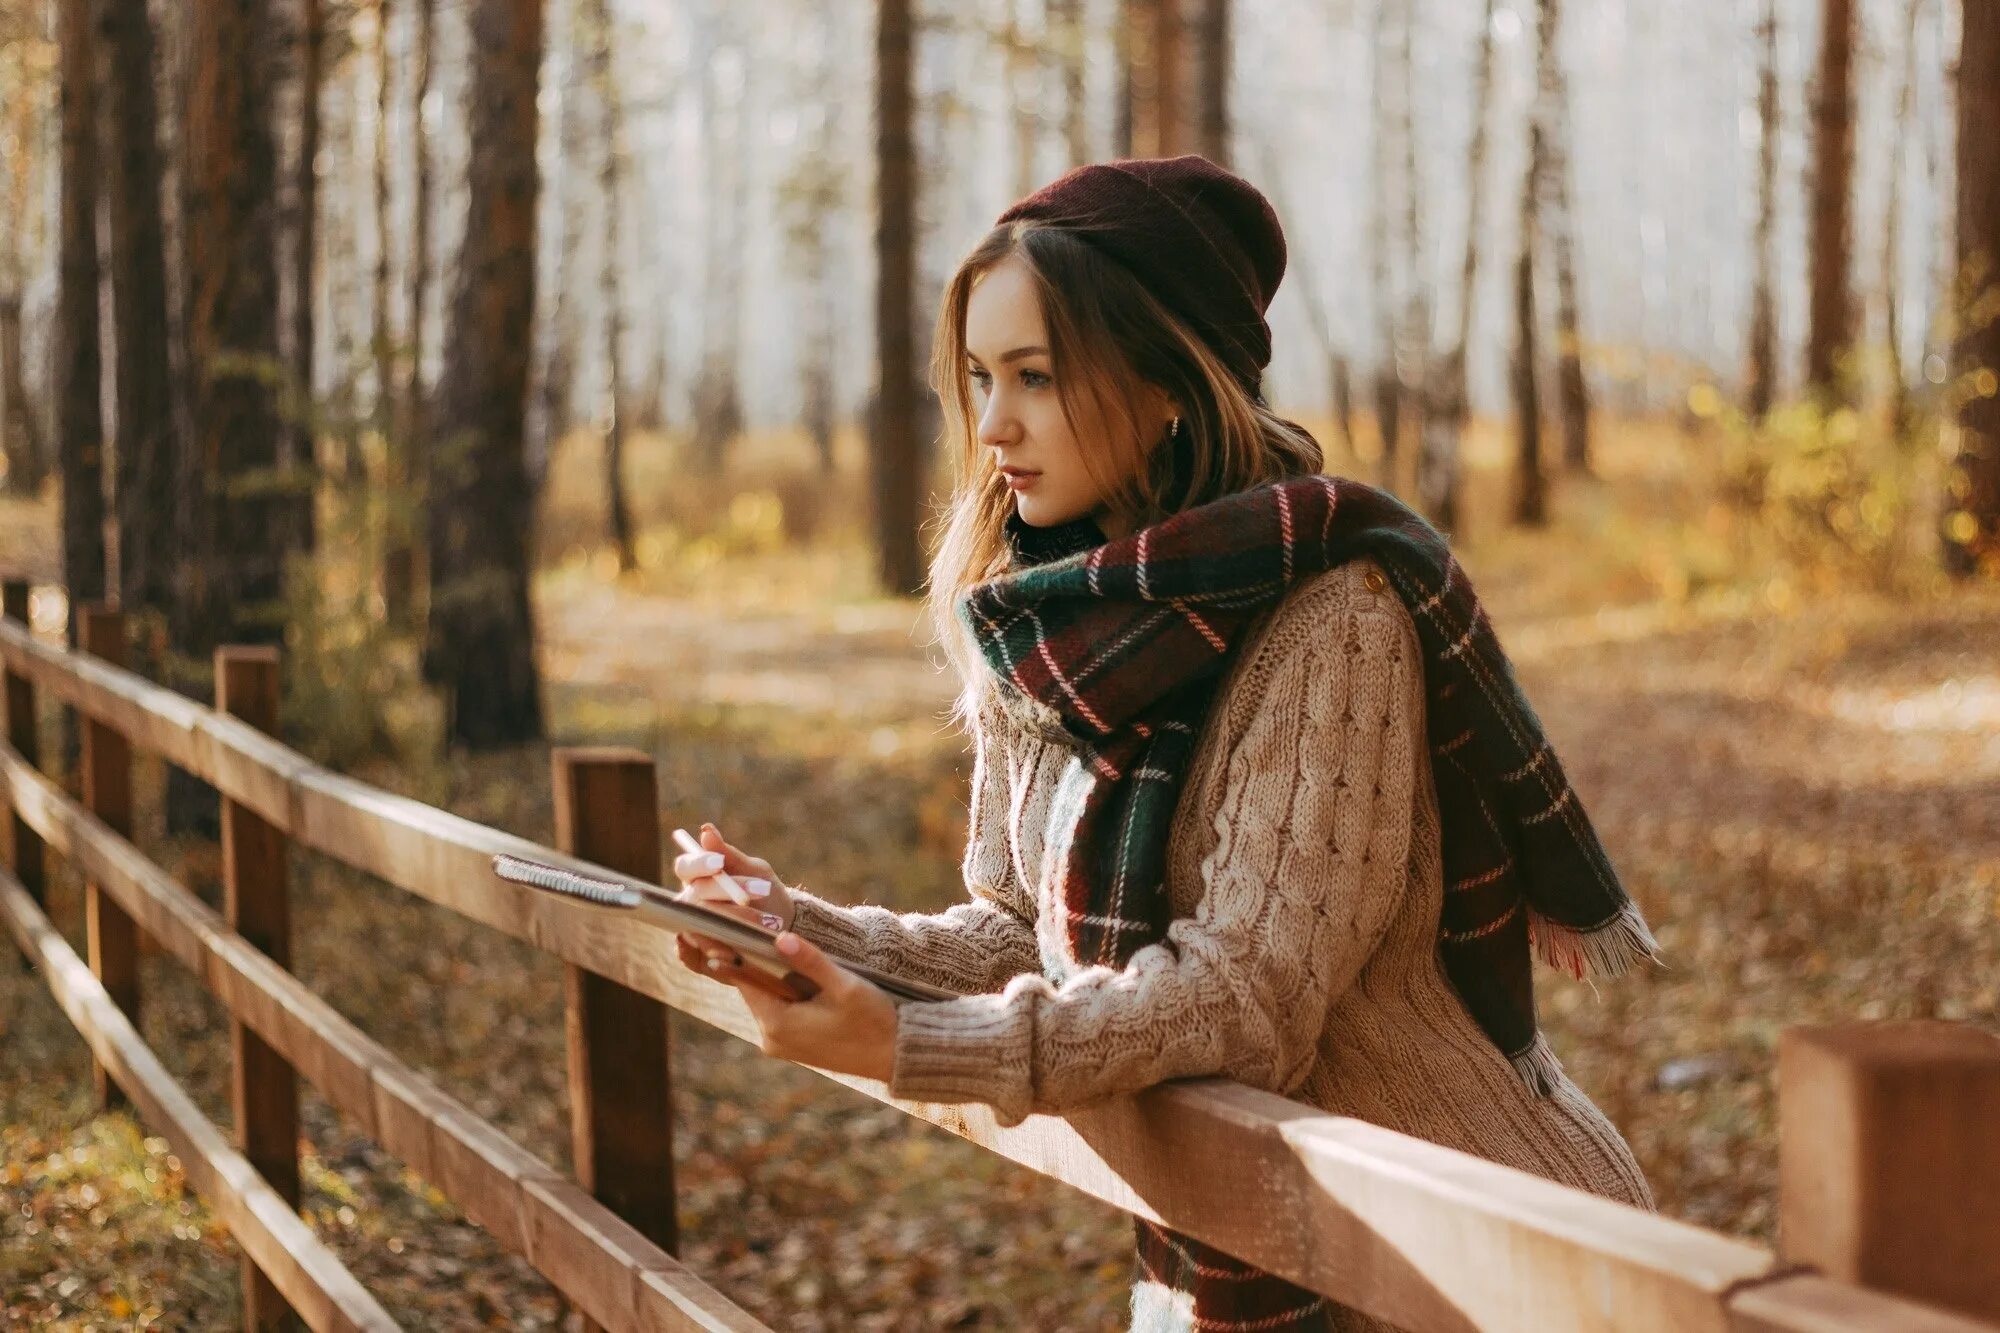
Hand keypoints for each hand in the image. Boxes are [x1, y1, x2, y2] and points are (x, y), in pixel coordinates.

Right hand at [671, 823, 795, 971]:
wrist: (784, 929)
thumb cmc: (765, 893)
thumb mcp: (755, 871)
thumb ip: (729, 854)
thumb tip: (706, 830)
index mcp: (698, 878)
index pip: (685, 867)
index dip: (698, 864)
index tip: (718, 863)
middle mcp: (689, 904)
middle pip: (693, 896)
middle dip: (727, 892)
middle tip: (761, 890)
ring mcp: (692, 931)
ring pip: (697, 925)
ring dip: (731, 922)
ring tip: (766, 922)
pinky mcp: (699, 957)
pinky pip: (695, 956)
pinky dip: (714, 953)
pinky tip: (735, 952)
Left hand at [674, 929, 898, 1082]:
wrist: (897, 1056)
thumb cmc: (875, 1021)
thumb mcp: (845, 986)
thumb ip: (811, 961)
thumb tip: (780, 938)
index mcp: (779, 1024)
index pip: (743, 979)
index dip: (729, 950)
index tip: (715, 924)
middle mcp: (772, 1038)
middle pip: (751, 987)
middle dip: (746, 958)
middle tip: (732, 922)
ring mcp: (782, 1044)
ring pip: (764, 997)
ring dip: (764, 972)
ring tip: (757, 937)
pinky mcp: (794, 1044)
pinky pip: (776, 1008)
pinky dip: (777, 988)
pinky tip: (782, 965)